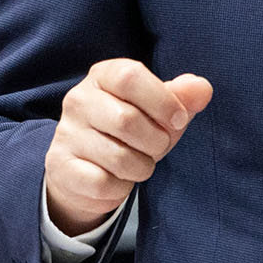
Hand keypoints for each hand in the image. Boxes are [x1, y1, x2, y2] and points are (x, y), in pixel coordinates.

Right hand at [44, 59, 211, 233]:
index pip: (131, 76)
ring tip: (139, 163)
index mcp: (104, 75)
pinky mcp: (60, 166)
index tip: (179, 120)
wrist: (86, 170)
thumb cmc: (130, 132)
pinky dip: (121, 187)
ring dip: (142, 167)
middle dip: (156, 141)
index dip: (163, 101)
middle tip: (158, 147)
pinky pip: (103, 183)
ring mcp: (66, 133)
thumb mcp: (159, 110)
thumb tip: (202, 89)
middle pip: (127, 120)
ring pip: (119, 157)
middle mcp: (79, 99)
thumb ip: (182, 97)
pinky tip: (117, 179)